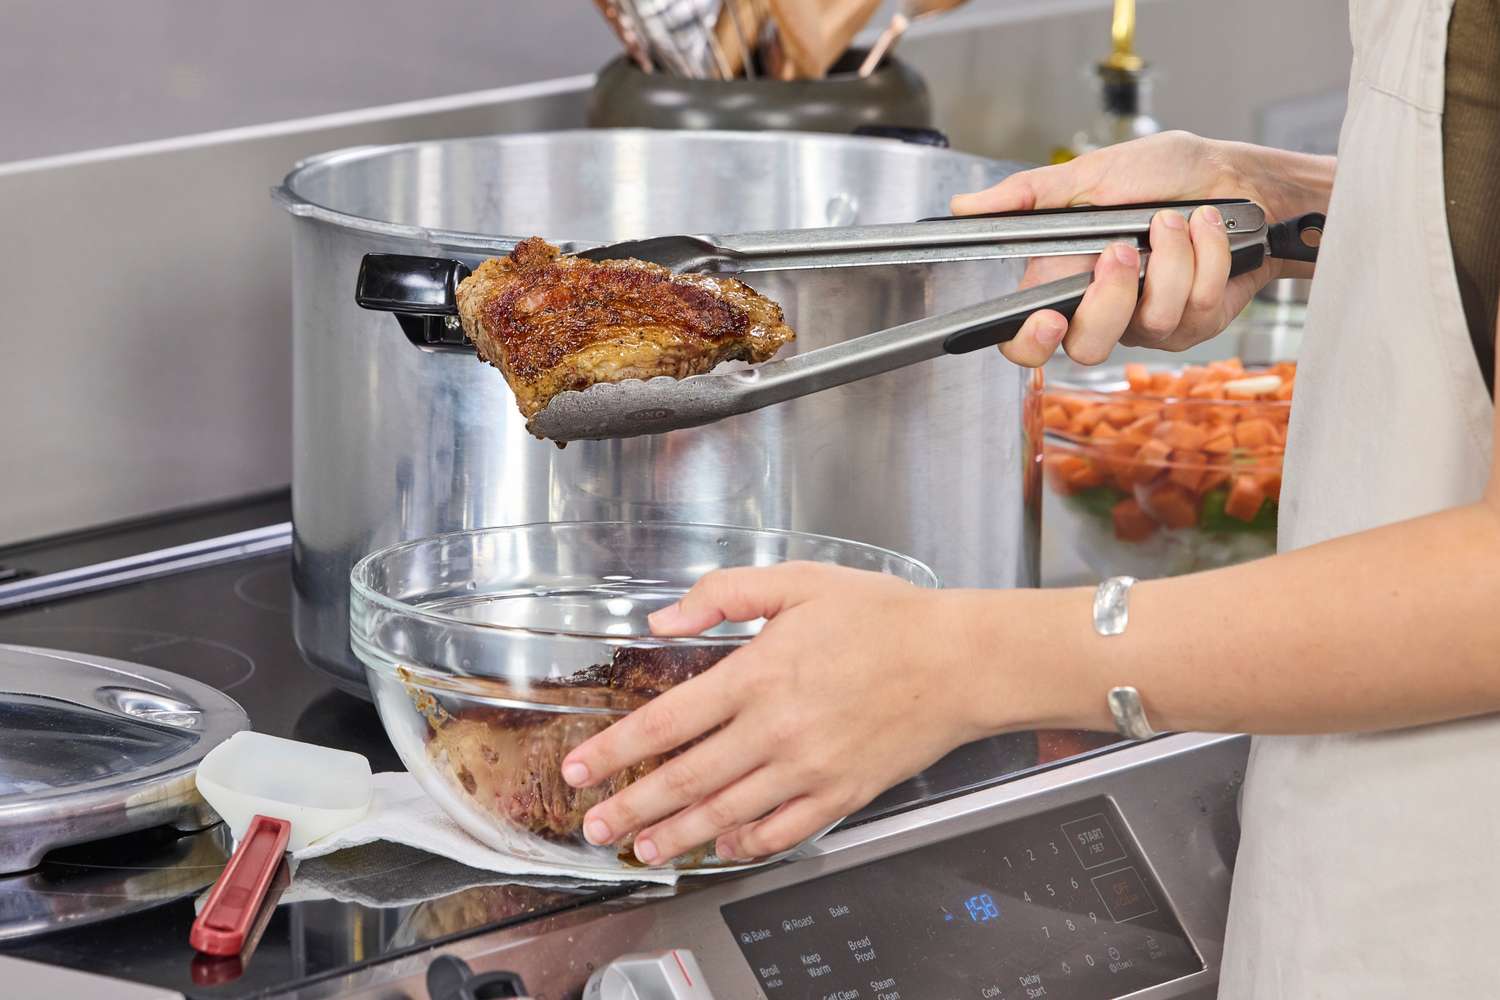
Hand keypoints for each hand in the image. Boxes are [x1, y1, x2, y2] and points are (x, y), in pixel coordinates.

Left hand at [558, 564, 985, 864]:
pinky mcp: (841, 794)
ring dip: (676, 835)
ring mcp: (808, 770)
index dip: (615, 751)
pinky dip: (747, 845)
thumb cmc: (884, 617)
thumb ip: (723, 595)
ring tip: (642, 849)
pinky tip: (724, 849)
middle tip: (594, 827)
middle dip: (630, 809)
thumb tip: (664, 619)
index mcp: (757, 675)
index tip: (580, 768)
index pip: (666, 722)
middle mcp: (775, 730)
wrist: (960, 660)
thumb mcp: (798, 582)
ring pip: (726, 815)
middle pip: (684, 780)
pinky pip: (783, 831)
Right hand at [950, 131, 1314, 366]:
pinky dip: (1206, 253)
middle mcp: (1103, 308)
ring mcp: (1149, 322)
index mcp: (1066, 277)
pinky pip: (1195, 304)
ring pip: (1149, 320)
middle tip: (1123, 249)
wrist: (1237, 178)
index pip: (1026, 338)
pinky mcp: (1195, 323)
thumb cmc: (1166, 174)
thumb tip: (966, 208)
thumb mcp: (1091, 174)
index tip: (1048, 319)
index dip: (1030, 342)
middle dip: (1110, 297)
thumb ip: (1030, 195)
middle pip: (1086, 347)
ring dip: (1171, 256)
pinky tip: (1206, 227)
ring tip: (1175, 218)